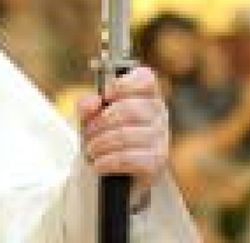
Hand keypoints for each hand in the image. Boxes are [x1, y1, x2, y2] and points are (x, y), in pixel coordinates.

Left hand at [77, 65, 170, 201]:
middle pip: (128, 110)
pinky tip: (98, 163)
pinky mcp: (156, 162)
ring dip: (100, 143)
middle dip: (101, 122)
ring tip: (91, 149)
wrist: (122, 171)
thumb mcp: (94, 116)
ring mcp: (161, 138)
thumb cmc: (109, 134)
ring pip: (126, 135)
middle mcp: (159, 113)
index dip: (123, 84)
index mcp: (148, 94)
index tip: (106, 94)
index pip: (145, 79)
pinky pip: (129, 158)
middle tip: (88, 132)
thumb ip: (88, 105)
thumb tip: (92, 103)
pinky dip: (107, 161)